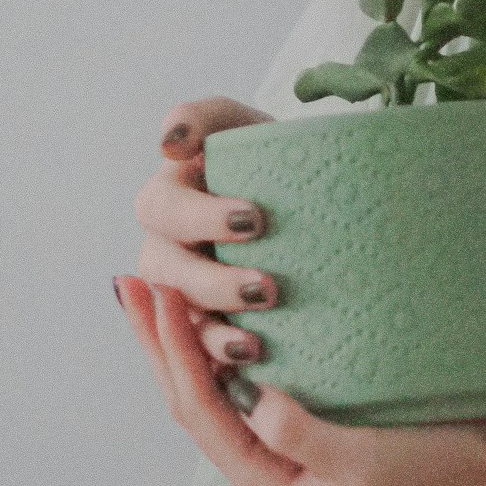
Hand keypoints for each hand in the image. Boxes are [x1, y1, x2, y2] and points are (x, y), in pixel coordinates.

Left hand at [113, 273, 485, 485]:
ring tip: (158, 294)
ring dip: (181, 345)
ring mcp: (285, 455)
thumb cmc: (437, 470)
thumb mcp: (367, 459)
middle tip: (130, 282)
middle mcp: (267, 476)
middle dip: (157, 343)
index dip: (173, 350)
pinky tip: (217, 318)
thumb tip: (254, 400)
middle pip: (190, 402)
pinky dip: (220, 350)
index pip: (200, 409)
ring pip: (213, 394)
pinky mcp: (308, 433)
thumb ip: (303, 434)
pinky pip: (245, 389)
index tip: (159, 293)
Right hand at [131, 94, 280, 374]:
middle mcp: (165, 247)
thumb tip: (170, 140)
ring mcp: (181, 294)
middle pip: (166, 271)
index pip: (164, 207)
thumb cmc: (282, 162)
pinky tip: (250, 368)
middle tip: (267, 289)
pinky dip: (219, 363)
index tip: (256, 220)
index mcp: (171, 197)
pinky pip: (197, 356)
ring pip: (177, 320)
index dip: (201, 217)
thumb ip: (208, 117)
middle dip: (212, 282)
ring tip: (254, 345)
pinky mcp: (203, 331)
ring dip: (212, 333)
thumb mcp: (251, 129)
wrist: (320, 205)